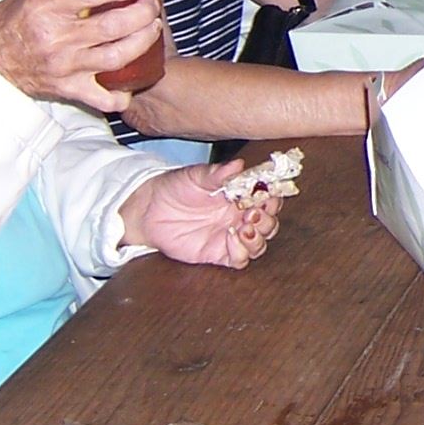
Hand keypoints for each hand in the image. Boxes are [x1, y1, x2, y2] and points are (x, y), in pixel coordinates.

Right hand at [0, 0, 162, 113]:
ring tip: (153, 28)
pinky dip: (122, 94)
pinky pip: (103, 98)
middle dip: (143, 12)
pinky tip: (133, 80)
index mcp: (47, 10)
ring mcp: (66, 67)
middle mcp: (59, 39)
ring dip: (143, 41)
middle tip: (152, 4)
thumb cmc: (2, 27)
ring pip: (117, 57)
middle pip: (114, 26)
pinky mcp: (68, 89)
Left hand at [119, 162, 280, 266]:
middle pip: (269, 224)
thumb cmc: (176, 187)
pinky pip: (240, 260)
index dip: (273, 198)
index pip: (269, 199)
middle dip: (267, 219)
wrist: (150, 208)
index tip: (268, 194)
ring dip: (258, 237)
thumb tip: (238, 165)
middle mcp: (239, 217)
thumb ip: (218, 173)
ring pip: (259, 244)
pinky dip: (242, 252)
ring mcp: (230, 236)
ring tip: (245, 227)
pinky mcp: (218, 253)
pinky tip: (232, 239)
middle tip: (254, 212)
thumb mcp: (197, 176)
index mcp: (241, 196)